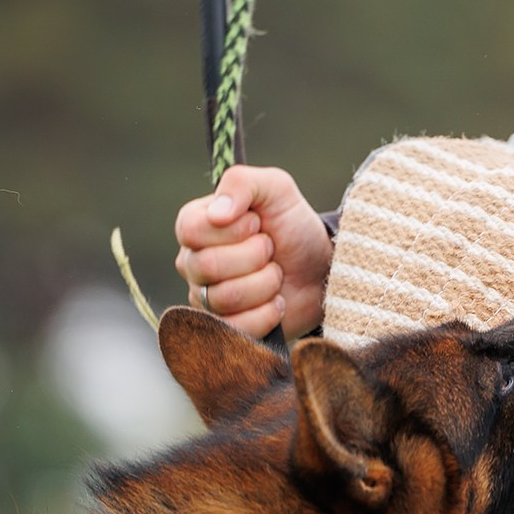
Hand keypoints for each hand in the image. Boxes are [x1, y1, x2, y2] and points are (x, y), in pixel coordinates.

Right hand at [173, 165, 331, 338]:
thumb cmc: (294, 225)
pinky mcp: (223, 330)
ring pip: (223, 298)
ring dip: (265, 283)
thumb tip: (217, 214)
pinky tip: (277, 302)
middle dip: (255, 256)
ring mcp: (203, 299)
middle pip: (207, 266)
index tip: (257, 224)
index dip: (231, 229)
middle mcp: (192, 263)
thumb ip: (242, 183)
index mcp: (195, 225)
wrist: (322, 268)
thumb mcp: (276, 188)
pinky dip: (267, 314)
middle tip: (271, 250)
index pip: (191, 230)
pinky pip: (235, 329)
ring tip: (277, 274)